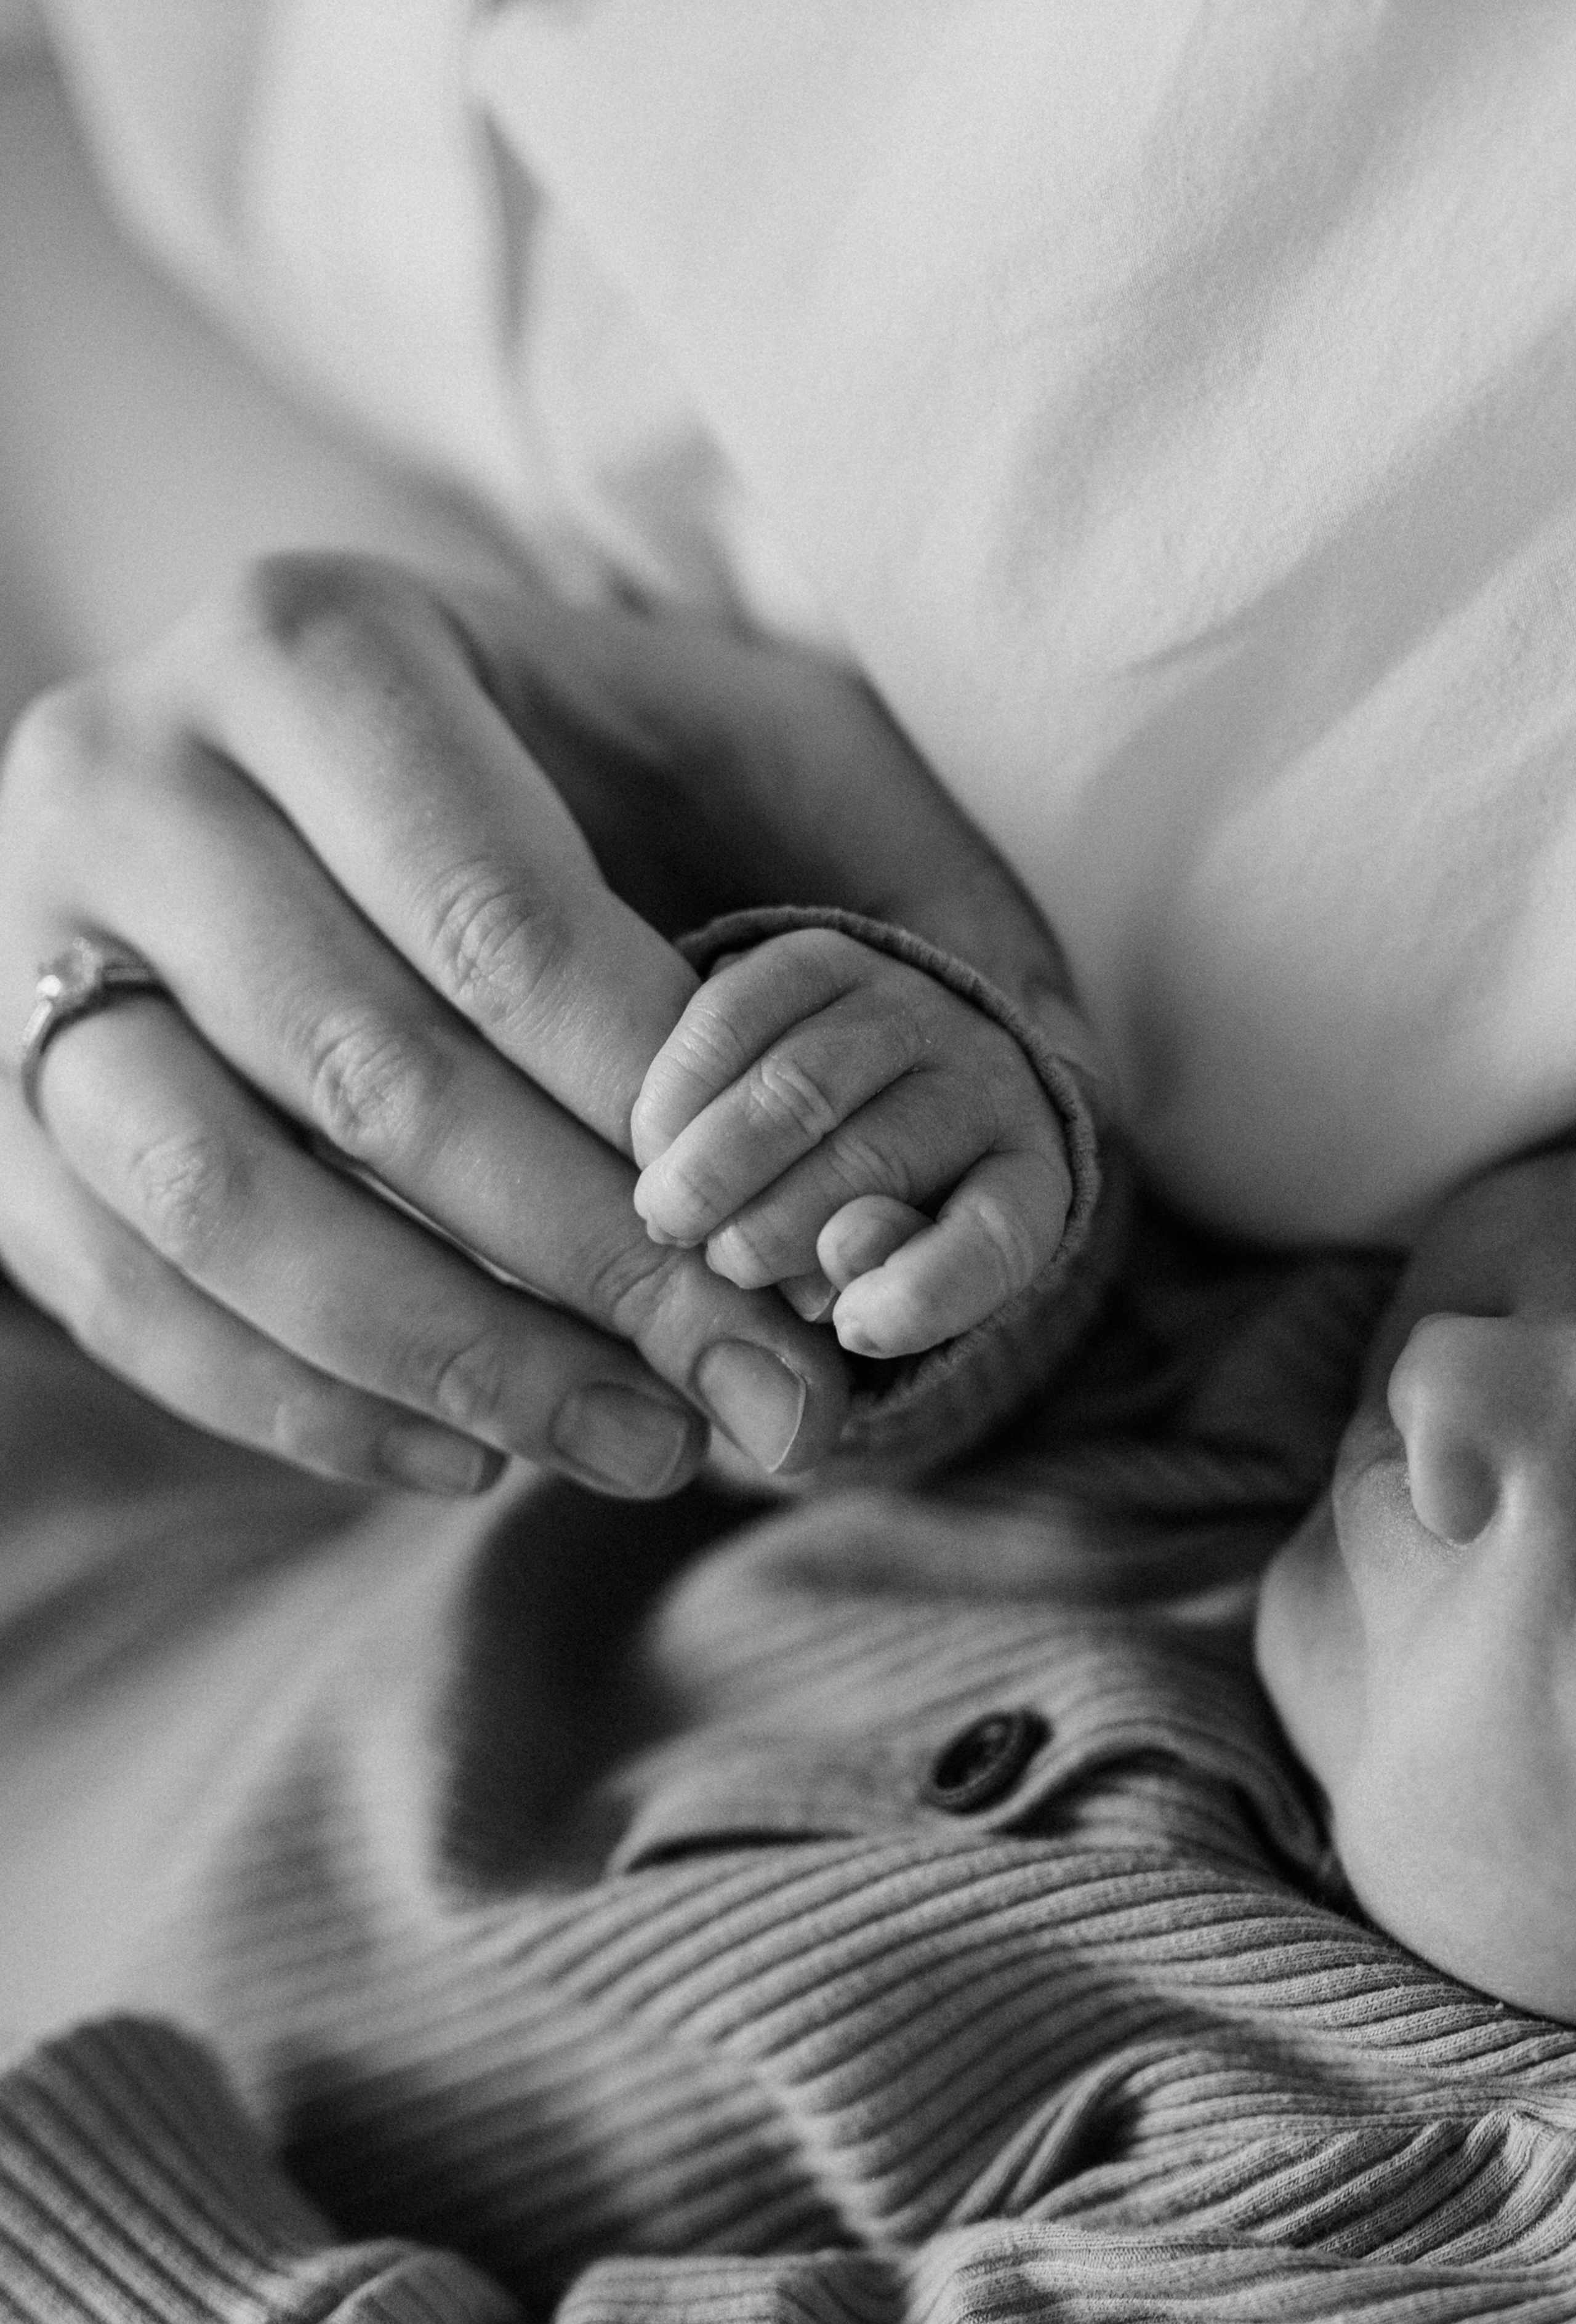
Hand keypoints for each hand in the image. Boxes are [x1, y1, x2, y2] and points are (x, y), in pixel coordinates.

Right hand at [0, 556, 847, 1494]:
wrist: (292, 766)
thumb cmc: (558, 757)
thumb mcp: (738, 740)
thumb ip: (892, 871)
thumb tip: (1053, 1078)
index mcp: (318, 645)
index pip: (503, 926)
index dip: (661, 1121)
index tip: (807, 1260)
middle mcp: (132, 770)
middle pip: (371, 1072)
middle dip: (593, 1267)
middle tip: (762, 1395)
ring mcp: (28, 942)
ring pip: (216, 1198)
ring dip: (450, 1357)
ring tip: (643, 1445)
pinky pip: (119, 1292)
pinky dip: (293, 1403)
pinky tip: (468, 1452)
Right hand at [629, 928, 1073, 1356]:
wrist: (872, 1092)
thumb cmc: (882, 1224)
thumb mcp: (896, 1284)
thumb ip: (879, 1294)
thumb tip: (840, 1284)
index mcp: (1026, 1179)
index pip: (999, 1235)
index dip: (927, 1289)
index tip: (852, 1332)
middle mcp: (983, 1077)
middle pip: (876, 1160)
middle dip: (777, 1230)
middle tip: (717, 1269)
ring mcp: (904, 1007)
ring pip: (800, 1087)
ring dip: (717, 1164)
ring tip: (666, 1217)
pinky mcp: (821, 956)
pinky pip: (740, 1012)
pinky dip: (683, 1085)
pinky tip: (650, 1139)